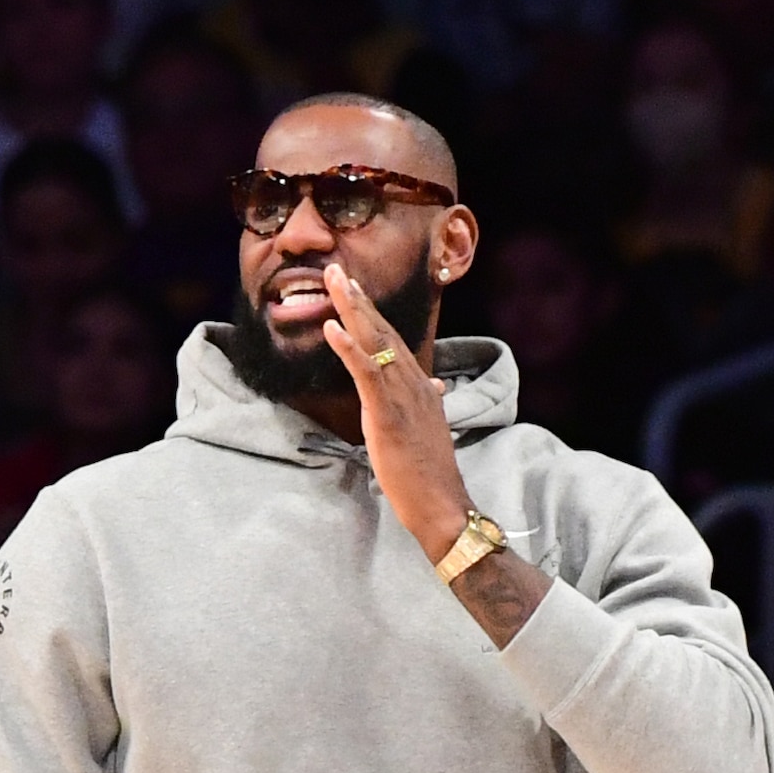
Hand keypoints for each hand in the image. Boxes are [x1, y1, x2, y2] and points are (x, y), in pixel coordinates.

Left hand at [317, 260, 476, 558]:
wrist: (441, 502)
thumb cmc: (430, 473)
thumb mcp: (427, 429)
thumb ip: (428, 403)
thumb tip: (437, 386)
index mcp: (419, 386)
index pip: (392, 341)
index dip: (371, 313)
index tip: (354, 288)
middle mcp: (413, 382)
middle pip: (381, 331)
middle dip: (358, 299)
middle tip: (337, 269)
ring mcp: (401, 395)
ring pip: (374, 342)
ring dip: (352, 309)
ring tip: (334, 281)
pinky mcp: (387, 413)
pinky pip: (366, 372)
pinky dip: (348, 348)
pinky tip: (332, 327)